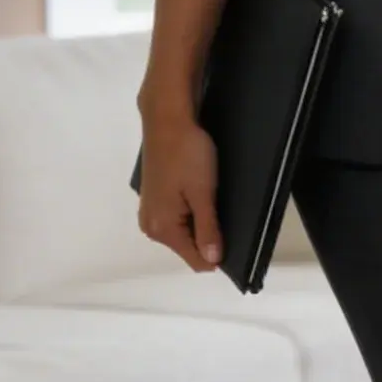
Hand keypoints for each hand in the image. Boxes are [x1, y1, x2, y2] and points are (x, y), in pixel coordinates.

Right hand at [137, 112, 223, 268]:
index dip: (217, 253)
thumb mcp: (203, 194)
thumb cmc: (187, 155)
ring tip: (209, 196)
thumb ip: (208, 230)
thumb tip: (212, 261)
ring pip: (183, 232)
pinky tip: (197, 191)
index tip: (231, 233)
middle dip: (207, 235)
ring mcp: (150, 212)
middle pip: (188, 247)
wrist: (167, 120)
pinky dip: (190, 211)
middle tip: (220, 208)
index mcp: (162, 229)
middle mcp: (150, 226)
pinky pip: (176, 217)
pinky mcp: (153, 198)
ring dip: (199, 221)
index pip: (196, 260)